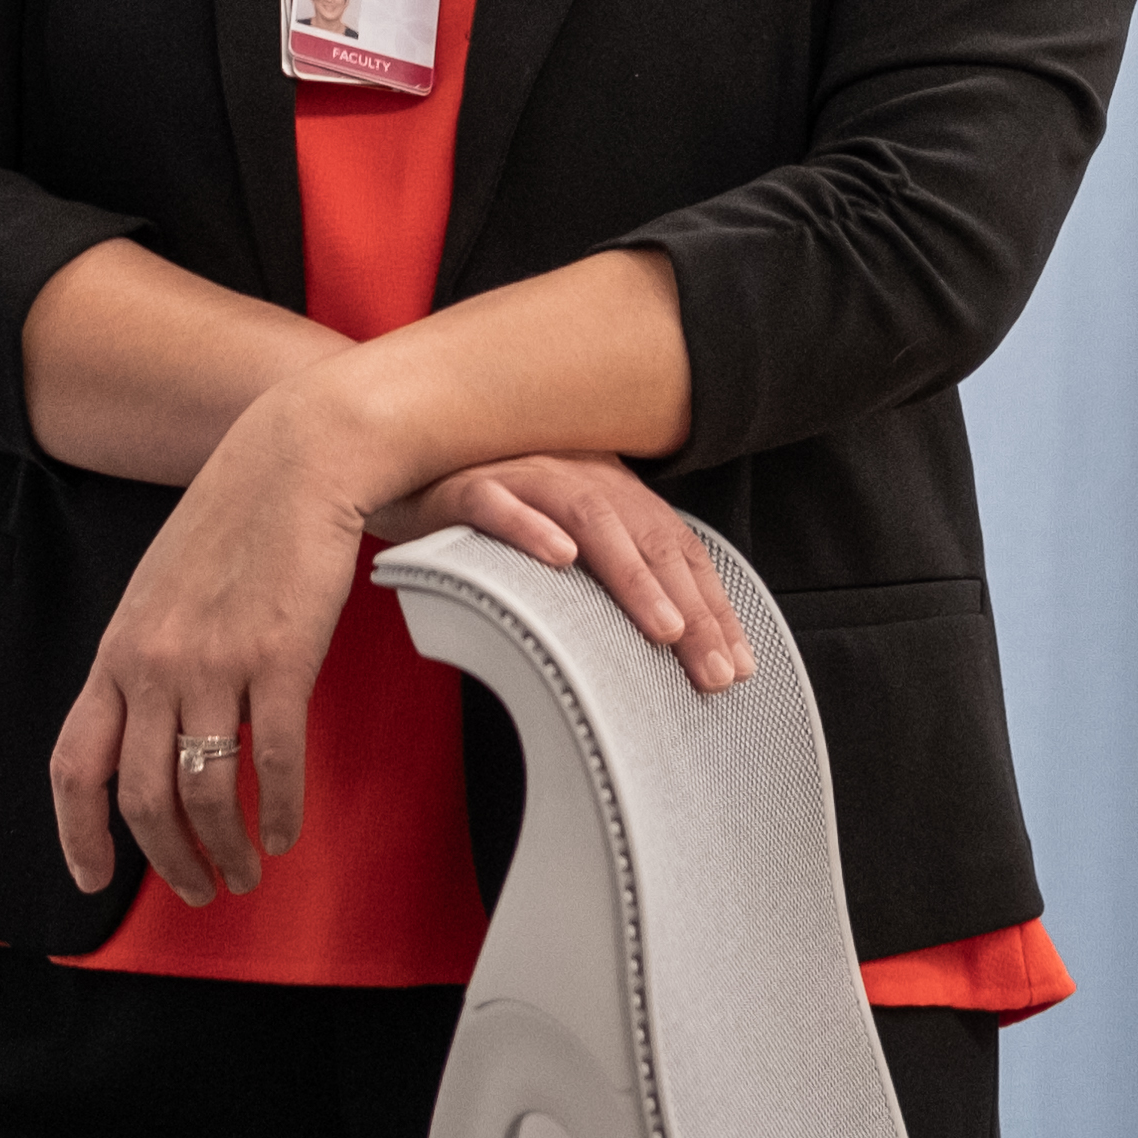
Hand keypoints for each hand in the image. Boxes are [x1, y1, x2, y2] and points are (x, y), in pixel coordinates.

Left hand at [50, 390, 371, 906]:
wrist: (294, 459)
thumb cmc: (232, 523)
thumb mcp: (158, 593)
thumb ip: (145, 663)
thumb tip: (149, 736)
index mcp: (117, 653)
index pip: (74, 766)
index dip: (79, 836)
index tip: (93, 879)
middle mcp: (153, 665)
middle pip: (142, 799)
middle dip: (169, 863)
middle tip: (199, 889)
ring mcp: (214, 664)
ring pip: (205, 794)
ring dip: (227, 850)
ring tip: (247, 870)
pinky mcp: (280, 659)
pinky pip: (274, 764)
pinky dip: (281, 813)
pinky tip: (288, 830)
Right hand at [377, 453, 749, 699]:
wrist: (400, 466)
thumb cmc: (487, 516)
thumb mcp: (557, 542)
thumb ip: (604, 577)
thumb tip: (666, 645)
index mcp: (609, 489)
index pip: (675, 548)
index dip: (713, 605)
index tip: (738, 666)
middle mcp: (577, 474)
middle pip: (647, 538)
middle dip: (691, 609)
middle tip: (714, 672)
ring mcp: (522, 474)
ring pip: (589, 517)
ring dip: (632, 575)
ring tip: (664, 628)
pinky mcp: (464, 484)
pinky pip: (500, 503)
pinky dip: (531, 528)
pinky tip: (559, 559)